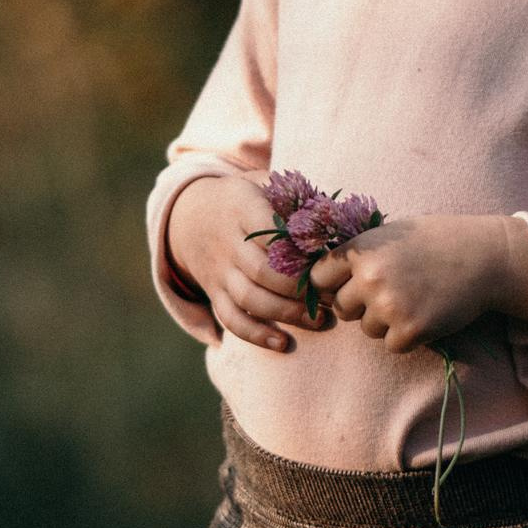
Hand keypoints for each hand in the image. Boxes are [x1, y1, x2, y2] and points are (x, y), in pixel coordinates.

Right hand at [165, 172, 329, 352]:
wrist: (189, 214)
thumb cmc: (244, 198)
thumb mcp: (264, 184)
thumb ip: (297, 197)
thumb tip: (338, 216)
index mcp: (242, 209)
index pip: (271, 233)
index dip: (301, 250)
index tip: (329, 260)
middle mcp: (227, 243)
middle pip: (262, 272)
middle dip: (302, 289)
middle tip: (335, 297)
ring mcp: (219, 271)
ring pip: (250, 299)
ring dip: (287, 313)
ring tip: (321, 320)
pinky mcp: (214, 293)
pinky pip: (231, 319)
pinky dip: (256, 335)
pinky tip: (283, 343)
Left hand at [306, 214, 527, 355]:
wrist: (484, 257)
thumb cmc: (436, 241)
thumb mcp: (389, 234)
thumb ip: (358, 255)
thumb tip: (320, 281)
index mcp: (360, 250)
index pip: (317, 279)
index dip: (332, 285)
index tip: (348, 286)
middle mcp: (369, 277)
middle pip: (341, 308)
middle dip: (360, 306)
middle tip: (392, 293)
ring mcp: (389, 306)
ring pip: (367, 329)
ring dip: (385, 322)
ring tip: (414, 299)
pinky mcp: (410, 330)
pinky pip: (391, 345)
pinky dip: (407, 337)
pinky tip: (426, 314)